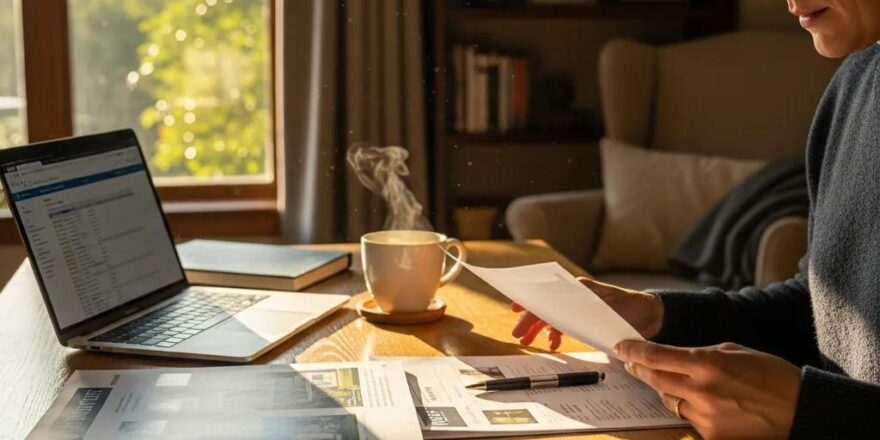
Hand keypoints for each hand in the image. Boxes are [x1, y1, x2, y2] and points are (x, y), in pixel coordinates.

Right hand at [511, 277, 663, 349]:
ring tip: (529, 341)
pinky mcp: (586, 320)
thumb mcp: (608, 309)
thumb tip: (561, 318)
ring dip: (541, 329)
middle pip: (547, 307)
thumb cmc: (632, 308)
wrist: (653, 316)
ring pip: (553, 317)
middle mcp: (576, 297)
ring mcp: (580, 308)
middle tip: (518, 335)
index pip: (548, 294)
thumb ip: (585, 312)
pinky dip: (556, 333)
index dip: (531, 301)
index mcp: (579, 289)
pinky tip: (554, 343)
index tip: (516, 308)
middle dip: (530, 320)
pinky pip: (565, 325)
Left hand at [615, 340, 801, 439]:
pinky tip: (702, 402)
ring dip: (666, 390)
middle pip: (655, 379)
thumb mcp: (733, 350)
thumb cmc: (770, 373)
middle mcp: (700, 390)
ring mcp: (704, 415)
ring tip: (669, 381)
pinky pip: (689, 419)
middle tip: (630, 363)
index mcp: (706, 363)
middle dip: (640, 370)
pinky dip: (690, 409)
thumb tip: (675, 357)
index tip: (622, 347)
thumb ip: (700, 354)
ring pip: (669, 401)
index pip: (656, 356)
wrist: (799, 408)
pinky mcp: (711, 436)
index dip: (634, 351)